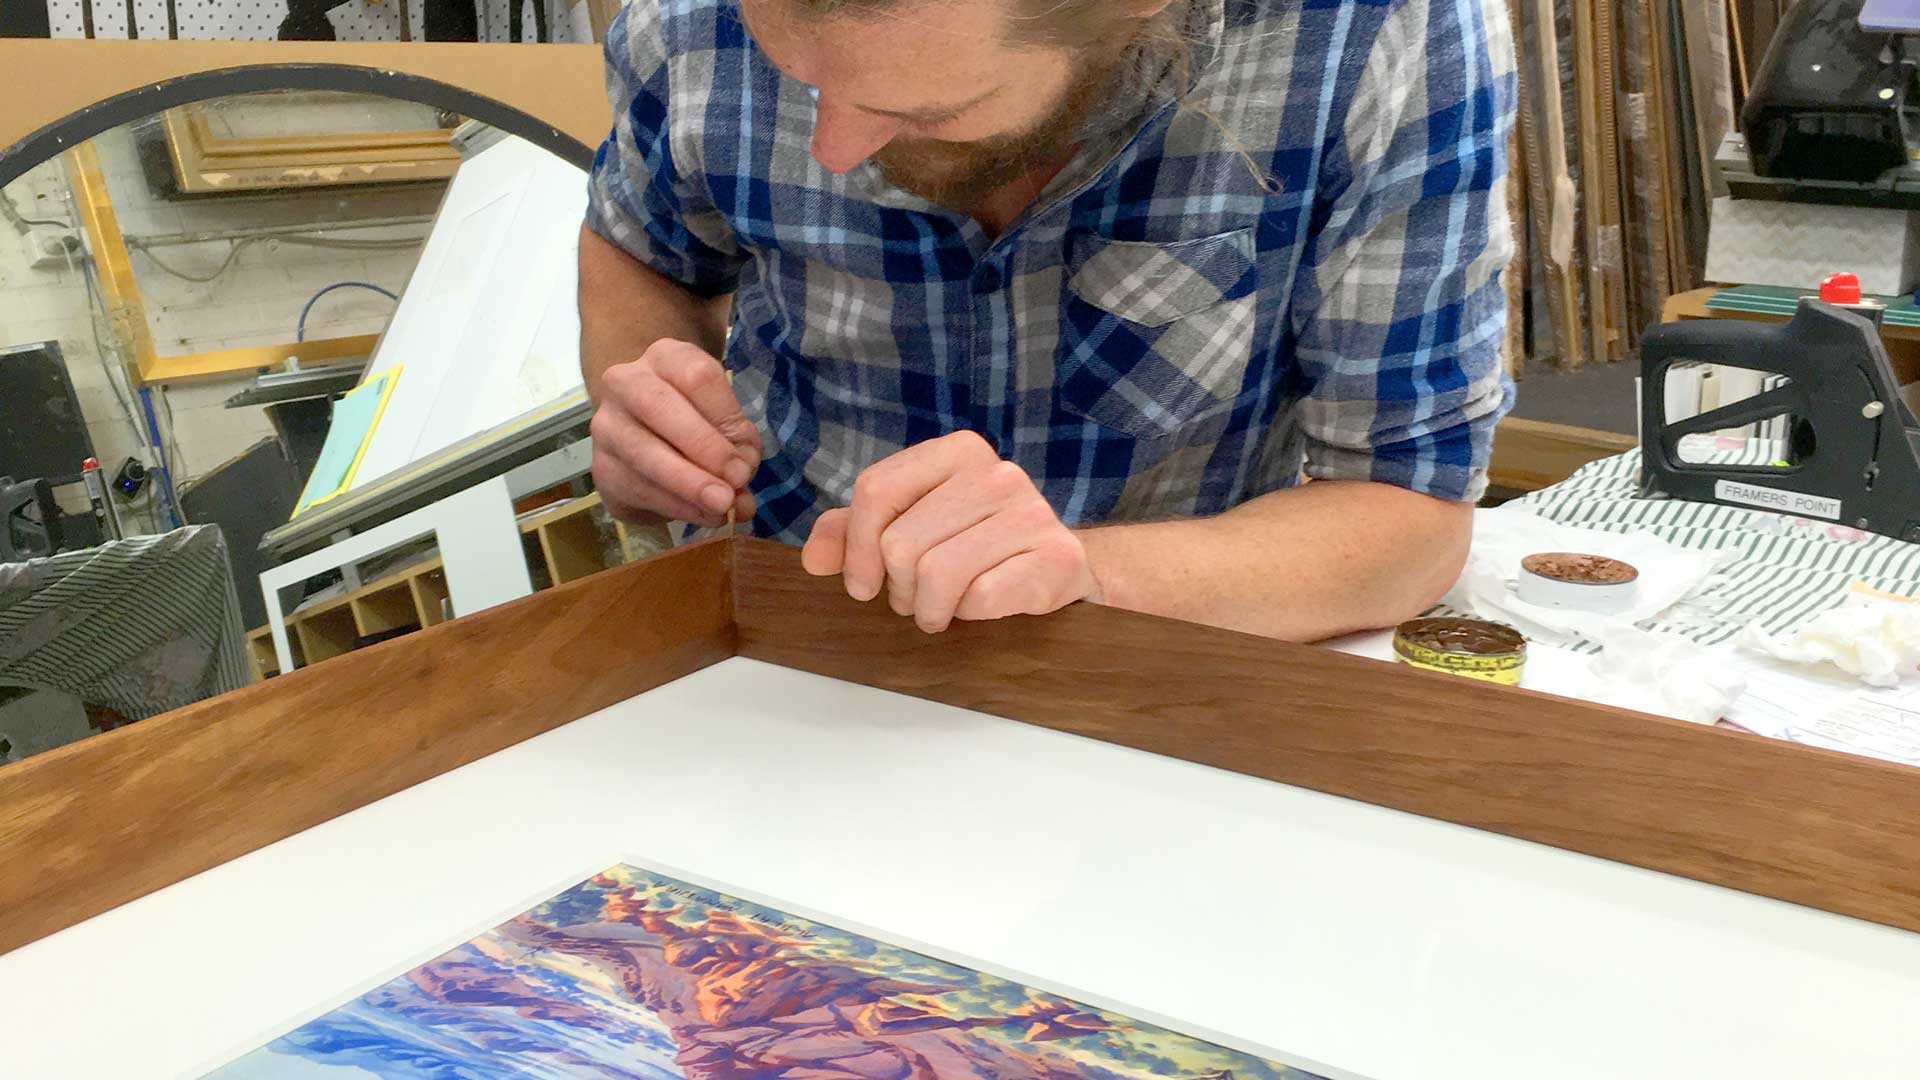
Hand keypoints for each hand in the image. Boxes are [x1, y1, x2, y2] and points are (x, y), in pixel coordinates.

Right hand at [590, 339, 759, 527]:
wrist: (648, 430)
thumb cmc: (697, 418)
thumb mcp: (725, 419)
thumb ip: (740, 449)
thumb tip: (741, 499)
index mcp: (665, 358)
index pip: (696, 376)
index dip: (724, 418)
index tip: (744, 458)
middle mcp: (625, 383)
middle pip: (659, 407)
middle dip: (702, 450)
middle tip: (733, 485)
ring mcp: (606, 425)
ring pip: (641, 454)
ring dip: (687, 486)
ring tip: (721, 507)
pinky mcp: (600, 468)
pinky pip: (634, 488)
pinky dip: (674, 506)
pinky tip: (701, 514)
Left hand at [800, 431, 1100, 632]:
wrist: (1061, 572)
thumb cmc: (977, 549)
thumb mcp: (912, 528)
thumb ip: (855, 533)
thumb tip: (814, 558)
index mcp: (958, 452)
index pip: (876, 490)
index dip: (855, 547)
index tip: (862, 584)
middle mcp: (998, 473)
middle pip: (900, 542)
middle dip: (898, 588)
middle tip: (916, 598)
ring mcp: (1032, 513)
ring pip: (936, 574)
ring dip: (929, 607)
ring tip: (942, 608)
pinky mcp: (1057, 558)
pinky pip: (980, 598)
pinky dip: (970, 615)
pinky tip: (982, 607)